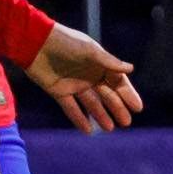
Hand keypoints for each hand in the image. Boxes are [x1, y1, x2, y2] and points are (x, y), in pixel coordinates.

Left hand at [26, 21, 141, 131]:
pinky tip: (89, 131)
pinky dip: (79, 119)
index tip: (137, 108)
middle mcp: (88, 75)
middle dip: (117, 108)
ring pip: (91, 104)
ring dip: (101, 115)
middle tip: (127, 122)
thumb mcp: (89, 51)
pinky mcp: (59, 92)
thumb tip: (130, 69)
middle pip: (106, 95)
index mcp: (98, 63)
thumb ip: (109, 62)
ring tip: (111, 128)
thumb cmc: (65, 42)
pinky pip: (71, 108)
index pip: (117, 81)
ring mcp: (74, 84)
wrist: (35, 43)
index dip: (127, 94)